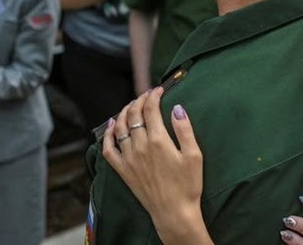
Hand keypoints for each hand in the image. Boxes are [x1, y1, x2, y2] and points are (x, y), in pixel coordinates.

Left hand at [102, 87, 212, 244]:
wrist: (174, 212)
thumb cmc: (188, 185)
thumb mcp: (194, 155)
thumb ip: (184, 129)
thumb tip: (177, 108)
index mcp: (158, 140)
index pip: (150, 109)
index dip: (153, 95)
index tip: (159, 90)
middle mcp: (139, 146)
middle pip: (133, 114)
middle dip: (139, 100)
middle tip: (146, 95)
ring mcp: (129, 158)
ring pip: (120, 127)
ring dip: (124, 112)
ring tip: (131, 105)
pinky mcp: (123, 170)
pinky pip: (109, 149)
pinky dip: (108, 135)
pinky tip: (112, 125)